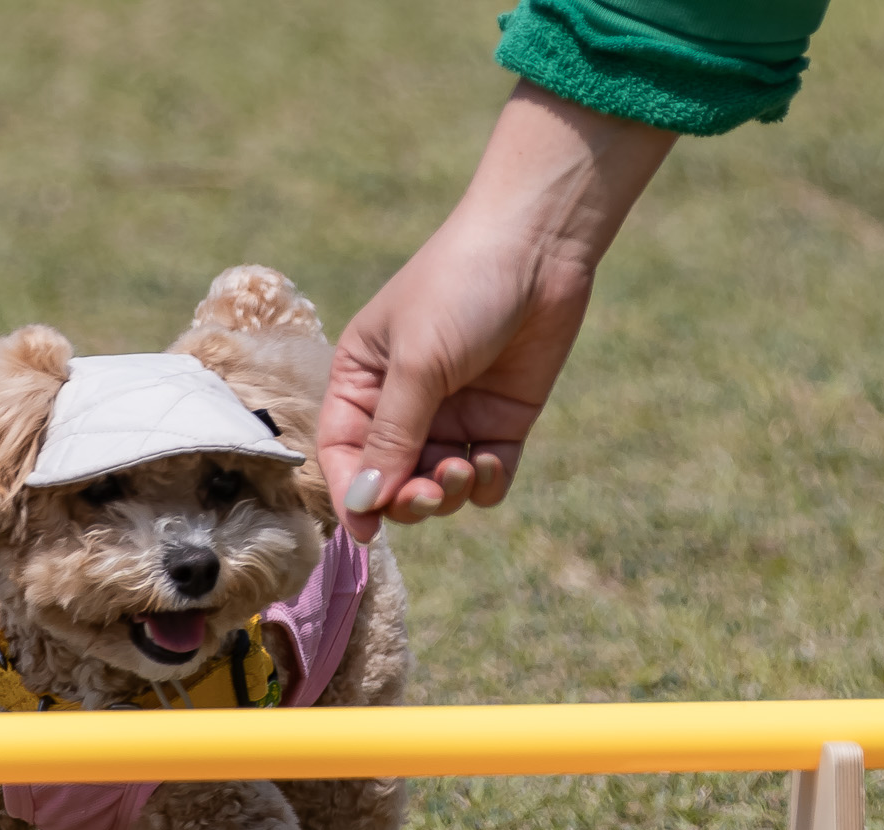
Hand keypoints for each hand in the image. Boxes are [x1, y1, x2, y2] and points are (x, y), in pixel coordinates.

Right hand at [320, 85, 675, 540]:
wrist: (540, 244)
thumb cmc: (460, 286)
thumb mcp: (417, 363)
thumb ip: (391, 436)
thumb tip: (363, 504)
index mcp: (361, 380)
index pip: (343, 454)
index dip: (351, 496)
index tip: (367, 531)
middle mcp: (402, 404)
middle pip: (391, 479)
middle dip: (406, 498)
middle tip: (427, 494)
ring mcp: (453, 414)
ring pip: (436, 485)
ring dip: (445, 492)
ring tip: (462, 468)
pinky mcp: (500, 420)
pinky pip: (484, 477)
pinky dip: (483, 483)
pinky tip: (489, 464)